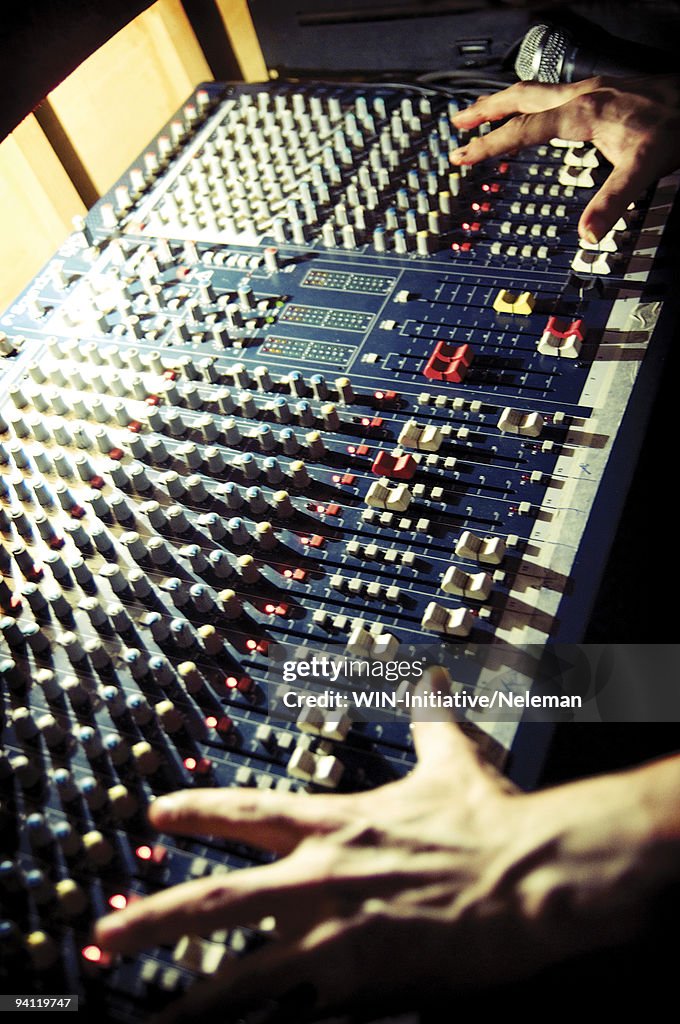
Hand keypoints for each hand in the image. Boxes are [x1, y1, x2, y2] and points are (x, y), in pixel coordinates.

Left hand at [95, 669, 679, 1021]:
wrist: (531, 877)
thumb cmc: (490, 819)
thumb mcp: (452, 759)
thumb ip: (429, 717)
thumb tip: (428, 676)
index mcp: (336, 821)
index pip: (247, 811)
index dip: (196, 812)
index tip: (156, 814)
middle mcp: (321, 875)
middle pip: (218, 900)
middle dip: (156, 919)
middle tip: (106, 935)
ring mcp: (335, 933)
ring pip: (243, 973)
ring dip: (192, 999)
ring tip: (148, 1019)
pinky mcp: (360, 983)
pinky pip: (300, 1012)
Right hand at [450, 75, 679, 242]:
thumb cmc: (676, 126)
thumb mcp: (645, 168)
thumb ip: (613, 202)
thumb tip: (587, 236)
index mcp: (581, 113)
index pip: (521, 130)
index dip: (488, 145)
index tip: (460, 156)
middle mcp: (581, 95)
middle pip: (519, 98)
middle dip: (485, 112)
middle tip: (457, 124)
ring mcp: (590, 89)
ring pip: (534, 90)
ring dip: (504, 101)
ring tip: (481, 112)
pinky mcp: (601, 90)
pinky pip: (551, 93)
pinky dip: (529, 102)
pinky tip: (533, 113)